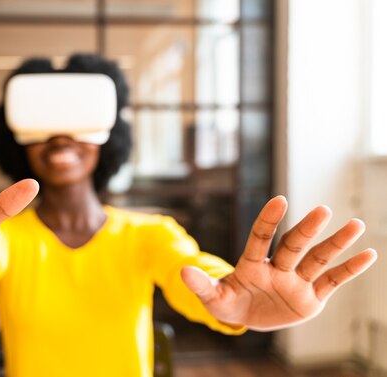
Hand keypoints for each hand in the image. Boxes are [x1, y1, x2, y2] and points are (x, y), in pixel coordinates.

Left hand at [181, 196, 376, 330]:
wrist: (248, 317)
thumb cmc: (229, 303)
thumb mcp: (214, 298)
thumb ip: (201, 285)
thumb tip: (182, 271)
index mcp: (252, 265)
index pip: (260, 238)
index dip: (268, 220)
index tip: (279, 200)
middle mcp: (278, 267)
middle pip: (294, 246)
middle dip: (307, 230)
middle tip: (323, 210)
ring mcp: (296, 281)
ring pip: (317, 259)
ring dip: (335, 244)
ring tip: (356, 225)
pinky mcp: (311, 298)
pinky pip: (332, 282)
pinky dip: (349, 270)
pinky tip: (368, 254)